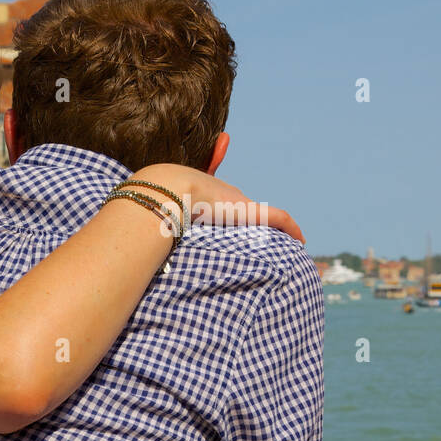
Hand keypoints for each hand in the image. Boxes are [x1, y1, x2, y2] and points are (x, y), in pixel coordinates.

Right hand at [133, 164, 304, 243]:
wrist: (166, 192)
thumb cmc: (159, 206)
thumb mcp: (161, 217)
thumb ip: (157, 232)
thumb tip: (139, 248)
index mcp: (209, 198)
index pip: (229, 206)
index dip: (238, 218)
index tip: (243, 229)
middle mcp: (227, 197)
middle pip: (251, 211)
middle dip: (262, 224)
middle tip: (274, 241)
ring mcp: (239, 203)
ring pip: (268, 216)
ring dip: (280, 230)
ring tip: (290, 244)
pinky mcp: (250, 210)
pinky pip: (279, 218)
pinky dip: (291, 227)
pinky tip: (300, 239)